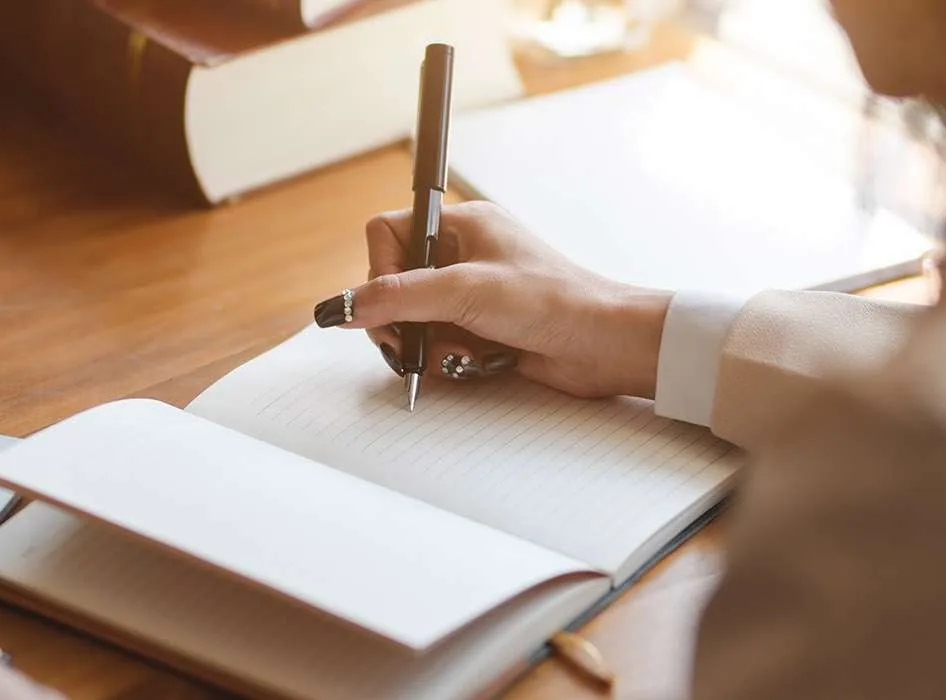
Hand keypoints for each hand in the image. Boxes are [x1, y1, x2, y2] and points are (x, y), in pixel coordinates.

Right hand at [312, 202, 670, 398]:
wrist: (605, 345)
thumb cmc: (552, 301)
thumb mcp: (464, 292)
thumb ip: (397, 297)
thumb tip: (340, 308)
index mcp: (462, 225)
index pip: (388, 234)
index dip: (379, 271)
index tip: (388, 305)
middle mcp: (464, 255)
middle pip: (394, 285)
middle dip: (401, 322)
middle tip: (410, 347)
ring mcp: (472, 295)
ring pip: (414, 322)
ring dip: (430, 346)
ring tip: (461, 355)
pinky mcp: (481, 331)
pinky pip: (439, 345)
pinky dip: (450, 360)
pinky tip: (478, 363)